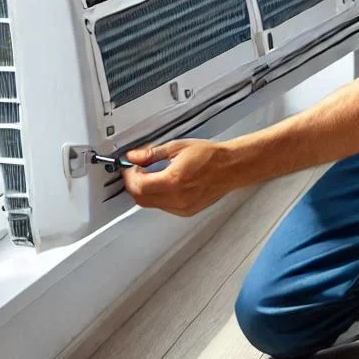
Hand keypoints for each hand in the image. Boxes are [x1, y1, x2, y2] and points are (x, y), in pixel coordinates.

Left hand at [121, 140, 236, 216]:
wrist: (230, 167)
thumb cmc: (210, 156)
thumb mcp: (177, 147)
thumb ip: (152, 154)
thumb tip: (134, 156)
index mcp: (173, 181)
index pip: (138, 186)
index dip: (129, 176)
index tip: (129, 168)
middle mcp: (177, 198)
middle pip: (141, 199)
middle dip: (134, 185)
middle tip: (136, 171)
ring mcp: (182, 207)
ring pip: (151, 204)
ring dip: (145, 191)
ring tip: (152, 175)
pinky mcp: (186, 211)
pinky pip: (163, 207)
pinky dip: (158, 196)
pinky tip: (164, 183)